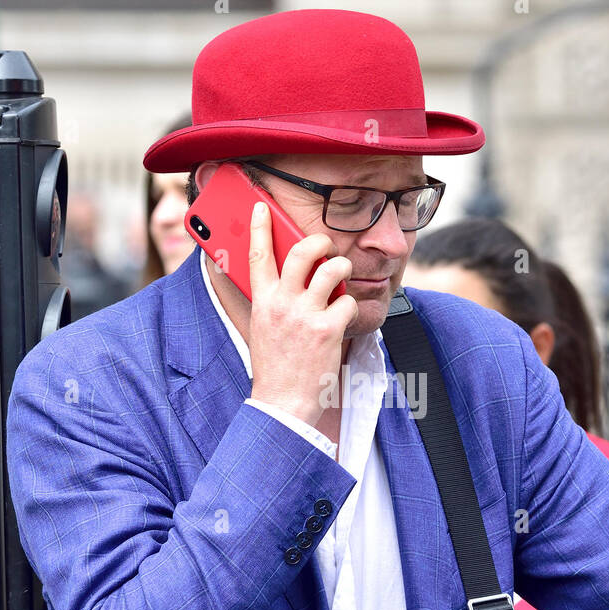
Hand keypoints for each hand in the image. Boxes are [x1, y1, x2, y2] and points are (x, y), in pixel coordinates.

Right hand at [247, 201, 357, 428]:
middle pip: (302, 251)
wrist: (283, 401)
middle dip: (319, 240)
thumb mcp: (263, 328)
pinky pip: (348, 301)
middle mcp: (282, 303)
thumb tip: (286, 280)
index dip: (259, 226)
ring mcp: (305, 315)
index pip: (258, 255)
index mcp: (262, 301)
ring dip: (343, 269)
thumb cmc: (275, 366)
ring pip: (333, 269)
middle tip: (326, 245)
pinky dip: (350, 307)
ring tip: (341, 279)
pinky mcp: (328, 328)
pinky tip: (344, 318)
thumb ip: (273, 301)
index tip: (262, 207)